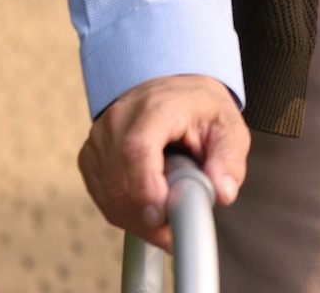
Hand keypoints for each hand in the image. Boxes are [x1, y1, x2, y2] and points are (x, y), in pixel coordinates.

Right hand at [78, 74, 248, 249]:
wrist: (172, 91)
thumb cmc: (199, 108)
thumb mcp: (228, 127)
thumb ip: (229, 161)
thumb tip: (222, 193)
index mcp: (156, 107)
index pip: (137, 149)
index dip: (145, 188)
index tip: (161, 215)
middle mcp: (120, 119)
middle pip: (118, 179)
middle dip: (145, 215)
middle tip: (173, 228)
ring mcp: (99, 137)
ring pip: (107, 194)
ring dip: (136, 217)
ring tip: (166, 214)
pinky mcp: (90, 155)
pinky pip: (101, 196)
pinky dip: (123, 210)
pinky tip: (147, 207)